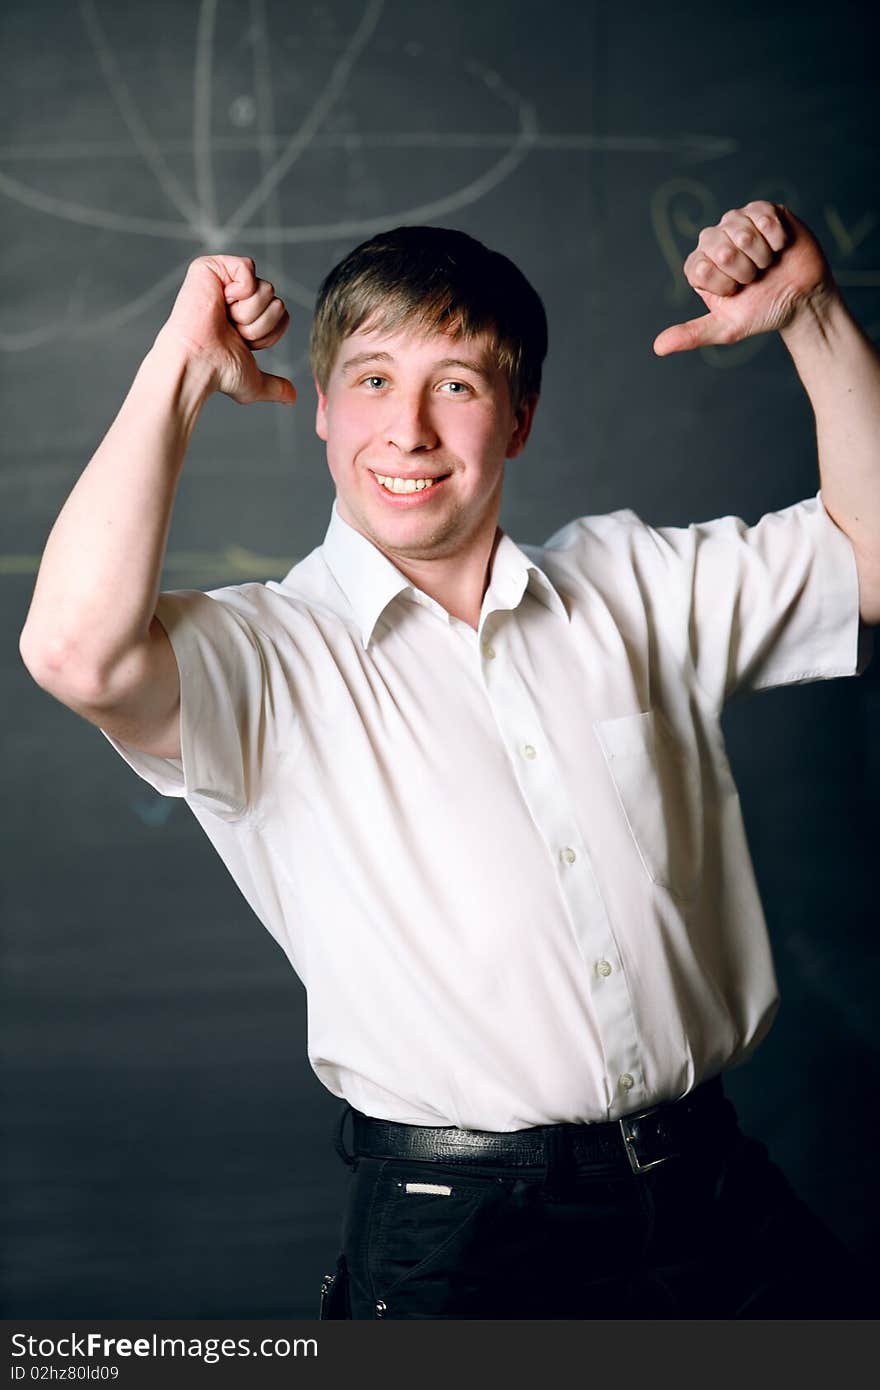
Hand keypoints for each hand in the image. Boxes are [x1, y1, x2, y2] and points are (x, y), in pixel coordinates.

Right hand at [156, 254, 295, 403]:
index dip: (268, 334)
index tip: (243, 343)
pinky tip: (220, 300)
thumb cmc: (219, 372)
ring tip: (224, 319)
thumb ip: (274, 387)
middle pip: (277, 302)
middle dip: (259, 324)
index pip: (281, 315)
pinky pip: (248, 267)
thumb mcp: (253, 382)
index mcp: (245, 317)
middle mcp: (236, 297)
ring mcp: (223, 280)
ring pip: (266, 289)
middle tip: (231, 330)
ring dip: (248, 312)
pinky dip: (240, 289)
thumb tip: (292, 398)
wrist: (198, 362)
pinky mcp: (211, 267)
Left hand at [653, 202, 837, 355]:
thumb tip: (659, 348)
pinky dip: (777, 238)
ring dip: (763, 256)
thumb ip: (692, 334)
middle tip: (755, 277)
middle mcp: (713, 241)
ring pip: (743, 233)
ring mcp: (736, 222)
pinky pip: (765, 217)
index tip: (737, 291)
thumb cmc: (763, 312)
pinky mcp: (761, 210)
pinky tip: (780, 247)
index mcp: (699, 266)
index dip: (726, 284)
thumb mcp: (726, 328)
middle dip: (745, 271)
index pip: (701, 269)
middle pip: (721, 250)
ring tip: (767, 263)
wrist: (803, 298)